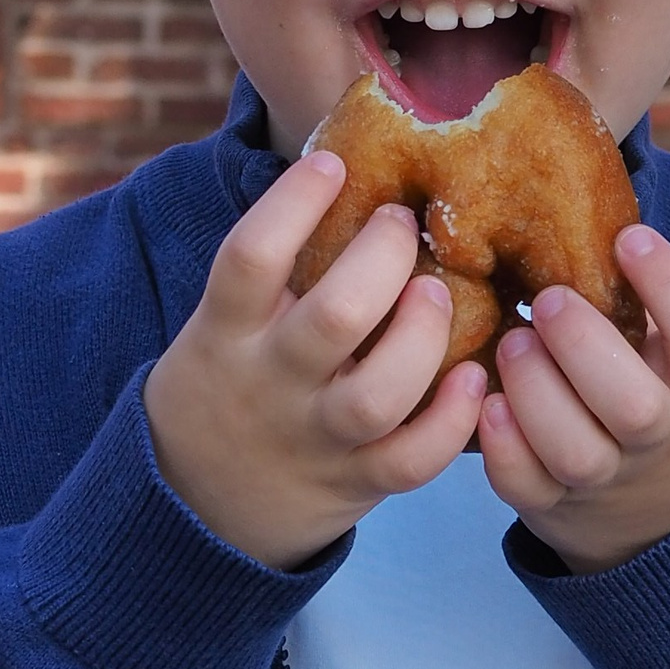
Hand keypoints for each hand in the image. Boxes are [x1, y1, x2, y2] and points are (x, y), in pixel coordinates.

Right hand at [143, 151, 486, 569]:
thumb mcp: (220, 326)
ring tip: (438, 293)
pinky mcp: (354, 483)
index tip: (332, 165)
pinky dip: (450, 421)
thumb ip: (271, 276)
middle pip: (334, 317)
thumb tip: (343, 173)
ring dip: (421, 338)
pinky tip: (474, 377)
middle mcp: (269, 383)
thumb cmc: (230, 382)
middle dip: (383, 261)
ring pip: (376, 395)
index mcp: (225, 332)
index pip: (250, 256)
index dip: (294, 203)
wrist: (194, 504)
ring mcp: (313, 437)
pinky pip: (410, 461)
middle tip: (403, 225)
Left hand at [477, 224, 669, 570]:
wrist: (667, 509)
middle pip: (637, 408)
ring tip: (510, 342)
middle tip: (547, 301)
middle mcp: (661, 435)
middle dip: (585, 349)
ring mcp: (609, 478)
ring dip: (537, 394)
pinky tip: (484, 402)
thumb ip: (646, 301)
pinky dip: (503, 449)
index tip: (629, 238)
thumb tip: (584, 196)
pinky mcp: (556, 506)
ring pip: (577, 452)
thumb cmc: (659, 390)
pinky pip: (527, 489)